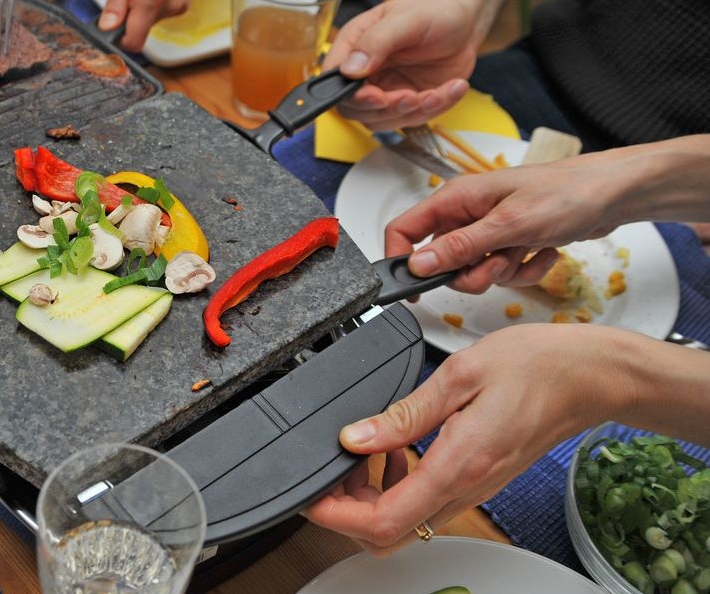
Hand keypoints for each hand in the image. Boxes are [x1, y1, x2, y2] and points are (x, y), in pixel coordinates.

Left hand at [97, 0, 208, 51]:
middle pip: (140, 29)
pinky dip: (152, 0)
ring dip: (140, 4)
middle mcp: (169, 7)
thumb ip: (116, 0)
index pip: (134, 41)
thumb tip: (107, 27)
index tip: (110, 23)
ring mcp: (179, 6)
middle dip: (128, 13)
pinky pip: (160, 11)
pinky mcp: (184, 3)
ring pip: (149, 20)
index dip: (118, 37)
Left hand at [303, 324, 627, 551]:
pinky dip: (398, 483)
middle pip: (387, 533)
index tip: (311, 495)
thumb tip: (354, 437)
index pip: (381, 521)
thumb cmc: (536, 366)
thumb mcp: (460, 375)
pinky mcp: (478, 481)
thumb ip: (403, 414)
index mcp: (457, 465)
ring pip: (405, 521)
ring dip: (371, 495)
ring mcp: (473, 490)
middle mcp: (465, 489)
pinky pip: (426, 502)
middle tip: (336, 464)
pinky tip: (397, 445)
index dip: (335, 516)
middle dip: (347, 509)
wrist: (589, 377)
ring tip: (365, 447)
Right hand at [323, 0, 476, 130]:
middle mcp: (366, 72)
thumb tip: (350, 68)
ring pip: (382, 120)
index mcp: (355, 46)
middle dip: (386, 109)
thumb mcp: (406, 19)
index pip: (336, 80)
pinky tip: (452, 89)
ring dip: (411, 113)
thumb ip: (376, 41)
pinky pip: (413, 119)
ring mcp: (387, 89)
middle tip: (412, 97)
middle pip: (355, 109)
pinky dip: (435, 109)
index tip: (378, 96)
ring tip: (436, 93)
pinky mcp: (409, 101)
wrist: (465, 21)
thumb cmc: (434, 11)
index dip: (353, 96)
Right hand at [384, 154, 632, 292]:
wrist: (613, 195)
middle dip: (471, 272)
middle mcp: (467, 214)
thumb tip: (418, 264)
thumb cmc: (566, 194)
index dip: (402, 260)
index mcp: (456, 199)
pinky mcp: (511, 243)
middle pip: (442, 260)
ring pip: (473, 271)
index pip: (405, 230)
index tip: (416, 288)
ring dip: (502, 273)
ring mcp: (489, 230)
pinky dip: (525, 270)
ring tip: (526, 252)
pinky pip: (502, 273)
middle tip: (498, 264)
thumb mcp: (508, 225)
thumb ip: (460, 247)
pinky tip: (544, 252)